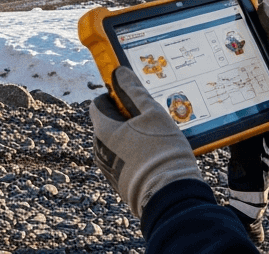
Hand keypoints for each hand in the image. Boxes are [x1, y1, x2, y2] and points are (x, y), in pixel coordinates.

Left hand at [88, 67, 203, 218]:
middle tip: (151, 120)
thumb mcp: (153, 114)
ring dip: (131, 138)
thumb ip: (134, 91)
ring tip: (156, 141)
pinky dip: (135, 157)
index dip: (115, 97)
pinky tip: (155, 159)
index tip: (133, 99)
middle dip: (126, 119)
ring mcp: (108, 169)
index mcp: (103, 130)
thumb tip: (119, 72)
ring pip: (116, 144)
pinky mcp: (119, 184)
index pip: (99, 103)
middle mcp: (99, 149)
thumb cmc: (162, 151)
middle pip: (108, 124)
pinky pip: (123, 162)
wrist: (169, 195)